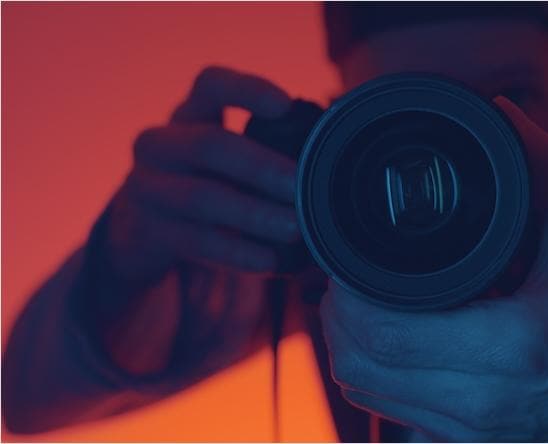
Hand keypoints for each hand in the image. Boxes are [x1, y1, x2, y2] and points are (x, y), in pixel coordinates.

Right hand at [105, 66, 298, 286]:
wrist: (142, 230)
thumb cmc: (207, 184)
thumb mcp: (228, 160)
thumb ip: (269, 152)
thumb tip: (332, 163)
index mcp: (190, 115)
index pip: (211, 85)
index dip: (246, 90)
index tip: (287, 105)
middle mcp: (161, 144)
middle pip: (208, 144)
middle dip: (260, 166)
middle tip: (300, 186)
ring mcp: (147, 187)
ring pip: (201, 197)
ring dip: (253, 214)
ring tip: (294, 229)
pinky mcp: (147, 231)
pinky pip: (195, 241)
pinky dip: (237, 253)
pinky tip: (270, 262)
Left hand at [320, 97, 547, 441]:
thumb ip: (543, 167)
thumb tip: (499, 114)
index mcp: (516, 348)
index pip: (387, 334)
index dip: (349, 295)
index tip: (349, 263)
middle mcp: (487, 401)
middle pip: (361, 363)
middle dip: (337, 314)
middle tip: (344, 279)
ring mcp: (469, 430)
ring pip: (362, 387)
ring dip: (346, 341)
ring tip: (358, 303)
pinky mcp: (457, 442)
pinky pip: (381, 407)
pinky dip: (367, 370)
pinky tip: (382, 339)